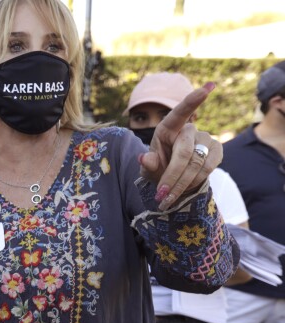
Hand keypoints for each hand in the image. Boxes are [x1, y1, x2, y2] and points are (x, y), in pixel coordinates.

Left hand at [139, 82, 222, 210]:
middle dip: (172, 177)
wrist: (175, 180)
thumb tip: (143, 159)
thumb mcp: (148, 169)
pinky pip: (209, 167)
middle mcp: (188, 129)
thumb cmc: (158, 168)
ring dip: (182, 184)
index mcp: (167, 127)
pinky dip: (195, 182)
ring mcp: (205, 138)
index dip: (193, 100)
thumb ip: (148, 164)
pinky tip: (185, 188)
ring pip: (196, 163)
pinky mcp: (217, 150)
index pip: (180, 112)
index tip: (208, 87)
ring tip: (168, 198)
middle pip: (183, 153)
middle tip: (161, 196)